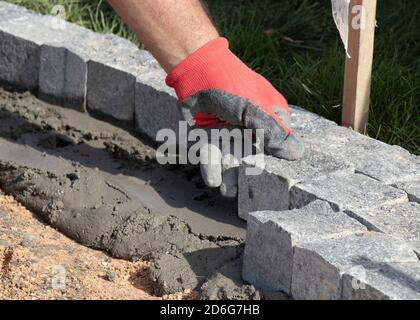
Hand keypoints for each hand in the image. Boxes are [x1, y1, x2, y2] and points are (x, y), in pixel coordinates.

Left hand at [167, 37, 303, 196]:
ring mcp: (230, 132)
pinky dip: (213, 167)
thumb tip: (297, 154)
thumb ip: (273, 133)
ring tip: (227, 191)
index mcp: (270, 116)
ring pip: (232, 157)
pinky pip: (213, 154)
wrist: (196, 71)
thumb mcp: (255, 109)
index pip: (279, 143)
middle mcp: (251, 127)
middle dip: (250, 174)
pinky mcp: (210, 135)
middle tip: (247, 192)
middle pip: (254, 155)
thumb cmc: (231, 85)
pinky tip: (213, 180)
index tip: (278, 183)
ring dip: (230, 175)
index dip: (278, 162)